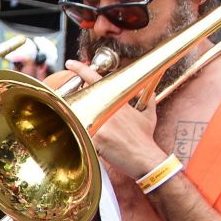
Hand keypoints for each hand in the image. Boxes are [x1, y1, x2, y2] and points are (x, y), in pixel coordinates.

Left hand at [63, 59, 166, 177]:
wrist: (146, 157)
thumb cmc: (145, 138)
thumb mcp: (149, 115)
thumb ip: (148, 100)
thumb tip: (149, 92)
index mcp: (117, 100)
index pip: (95, 79)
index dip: (81, 69)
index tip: (70, 63)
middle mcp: (107, 108)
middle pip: (82, 97)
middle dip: (80, 104)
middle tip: (83, 112)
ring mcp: (101, 122)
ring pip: (78, 115)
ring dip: (78, 121)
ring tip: (88, 130)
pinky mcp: (97, 138)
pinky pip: (80, 135)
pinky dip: (79, 138)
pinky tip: (85, 143)